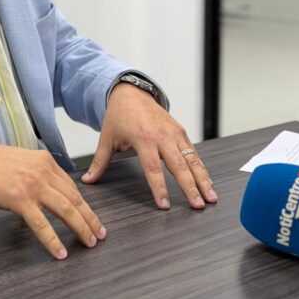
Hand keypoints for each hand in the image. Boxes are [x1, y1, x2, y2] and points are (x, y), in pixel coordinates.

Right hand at [0, 138, 105, 259]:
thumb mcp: (22, 161)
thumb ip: (38, 173)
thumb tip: (49, 192)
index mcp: (46, 161)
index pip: (72, 187)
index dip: (84, 205)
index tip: (91, 217)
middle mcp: (43, 172)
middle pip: (75, 199)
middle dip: (90, 218)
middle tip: (99, 234)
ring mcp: (33, 186)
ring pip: (65, 210)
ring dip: (80, 229)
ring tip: (88, 243)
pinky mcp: (19, 199)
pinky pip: (42, 224)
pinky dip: (53, 240)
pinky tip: (60, 252)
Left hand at [81, 83, 217, 209]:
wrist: (131, 93)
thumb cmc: (118, 116)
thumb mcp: (106, 138)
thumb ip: (99, 161)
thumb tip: (87, 181)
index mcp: (142, 138)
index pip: (153, 168)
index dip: (159, 188)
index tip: (165, 205)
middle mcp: (162, 136)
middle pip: (178, 166)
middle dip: (190, 187)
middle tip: (198, 205)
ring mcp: (174, 133)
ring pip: (192, 159)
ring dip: (203, 179)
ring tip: (211, 198)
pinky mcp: (181, 132)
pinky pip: (194, 152)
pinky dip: (202, 168)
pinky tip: (208, 183)